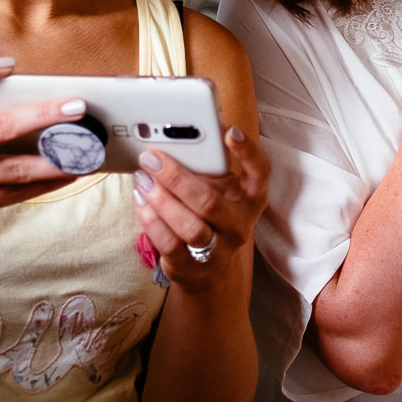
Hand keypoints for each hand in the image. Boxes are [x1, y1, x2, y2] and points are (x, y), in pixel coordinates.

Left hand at [134, 125, 270, 288]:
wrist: (209, 268)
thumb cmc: (213, 217)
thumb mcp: (221, 191)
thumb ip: (208, 169)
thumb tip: (176, 142)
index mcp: (251, 198)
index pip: (260, 172)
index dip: (249, 152)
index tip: (231, 132)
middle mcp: (239, 225)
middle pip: (210, 202)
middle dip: (177, 178)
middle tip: (153, 159)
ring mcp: (217, 249)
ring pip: (189, 226)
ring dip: (161, 200)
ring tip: (143, 179)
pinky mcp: (191, 266)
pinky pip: (169, 242)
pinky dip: (151, 220)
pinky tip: (141, 200)